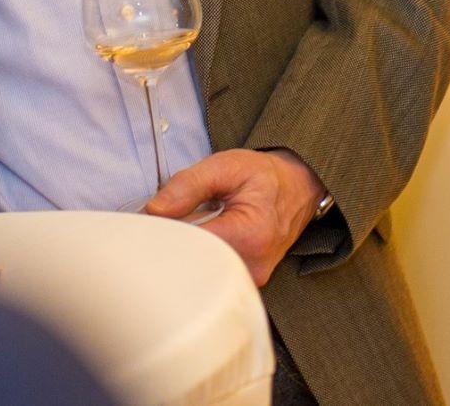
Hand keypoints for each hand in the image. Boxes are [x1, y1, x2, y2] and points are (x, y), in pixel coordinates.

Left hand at [143, 147, 324, 286]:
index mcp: (250, 235)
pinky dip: (197, 258)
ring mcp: (250, 279)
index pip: (191, 245)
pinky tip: (199, 240)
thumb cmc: (264, 177)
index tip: (151, 221)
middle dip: (172, 244)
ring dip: (185, 252)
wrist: (298, 188)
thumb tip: (155, 210)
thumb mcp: (226, 166)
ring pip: (199, 274)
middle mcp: (252, 266)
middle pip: (192, 266)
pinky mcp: (246, 283)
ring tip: (190, 227)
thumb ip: (188, 184)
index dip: (165, 232)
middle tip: (166, 223)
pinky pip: (210, 276)